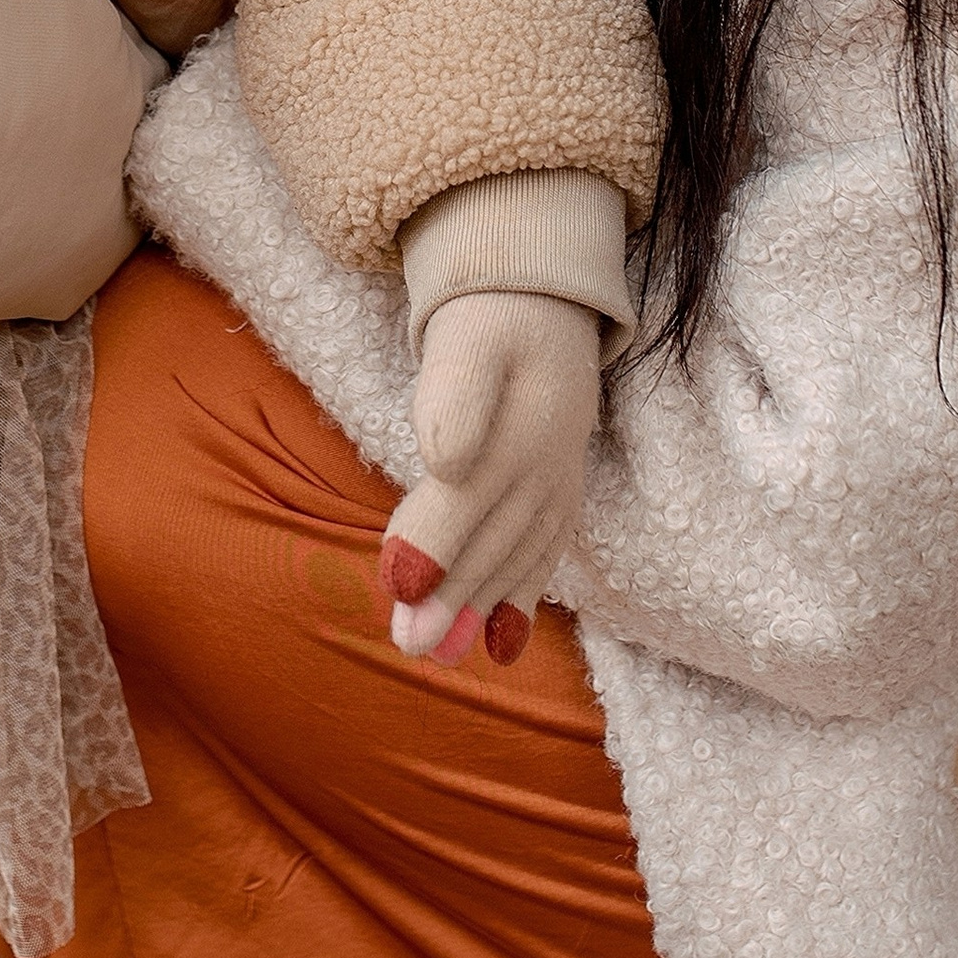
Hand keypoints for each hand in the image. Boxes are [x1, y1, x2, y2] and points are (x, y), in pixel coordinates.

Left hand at [378, 293, 603, 668]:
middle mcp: (543, 470)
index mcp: (519, 433)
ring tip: (440, 654)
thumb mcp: (469, 341)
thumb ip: (455, 397)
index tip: (399, 589)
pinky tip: (500, 646)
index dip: (432, 544)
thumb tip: (444, 460)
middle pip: (488, 542)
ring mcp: (556, 487)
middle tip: (409, 647)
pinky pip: (543, 556)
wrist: (545, 303)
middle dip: (448, 598)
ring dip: (479, 610)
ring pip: (515, 558)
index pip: (465, 498)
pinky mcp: (558, 497)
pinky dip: (522, 601)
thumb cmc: (491, 320)